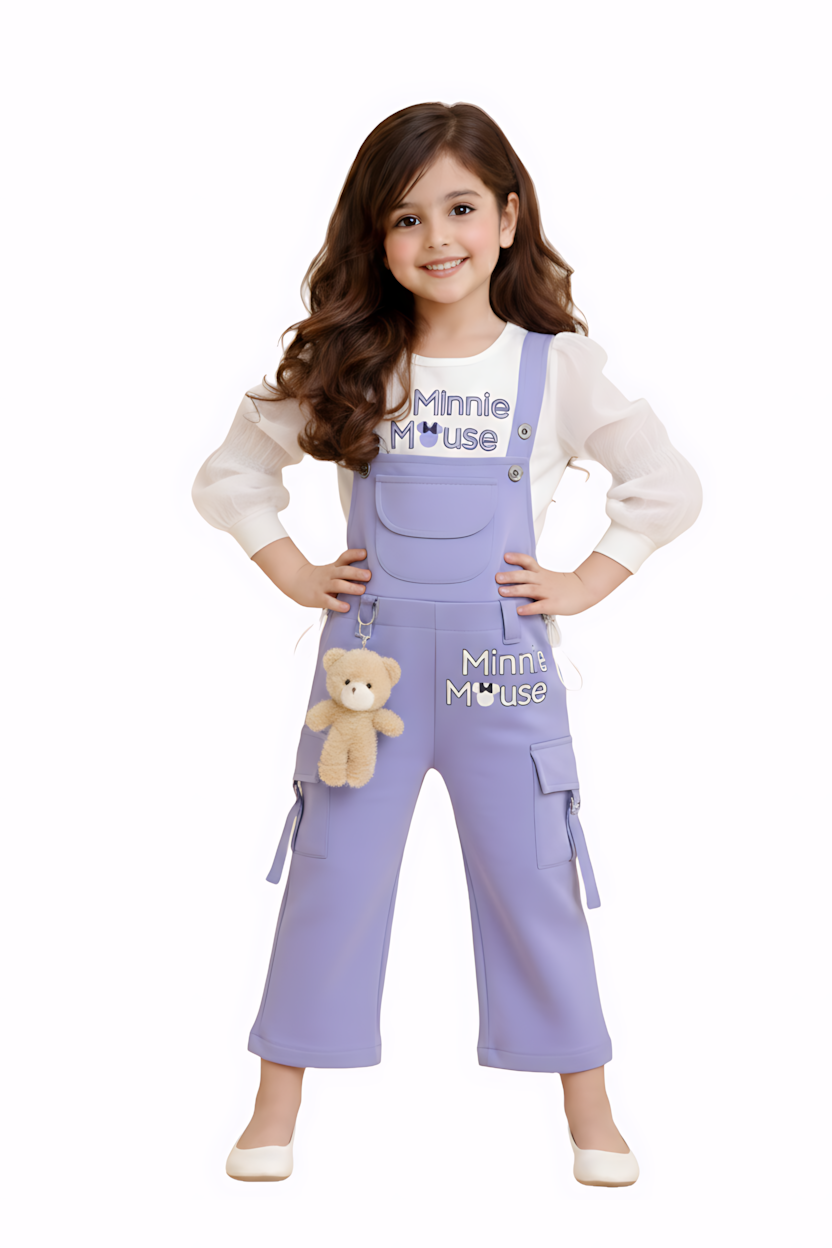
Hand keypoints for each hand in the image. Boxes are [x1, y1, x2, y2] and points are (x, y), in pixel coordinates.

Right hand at [251, 539, 370, 610]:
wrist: (296, 581)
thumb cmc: (320, 577)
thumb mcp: (333, 569)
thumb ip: (347, 567)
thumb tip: (369, 568)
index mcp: (335, 567)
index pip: (345, 557)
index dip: (354, 554)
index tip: (365, 553)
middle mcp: (330, 575)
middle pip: (343, 571)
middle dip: (356, 573)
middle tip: (368, 575)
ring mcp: (323, 586)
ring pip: (337, 585)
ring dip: (350, 587)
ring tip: (362, 590)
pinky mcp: (318, 598)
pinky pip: (329, 601)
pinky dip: (338, 605)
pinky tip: (347, 607)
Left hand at [496, 551, 631, 615]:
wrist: (585, 589)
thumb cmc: (565, 585)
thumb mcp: (548, 576)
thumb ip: (534, 577)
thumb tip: (514, 579)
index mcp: (541, 573)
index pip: (528, 562)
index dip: (517, 558)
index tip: (505, 556)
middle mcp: (543, 581)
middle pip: (525, 576)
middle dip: (510, 576)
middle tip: (497, 577)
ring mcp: (548, 592)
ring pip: (529, 590)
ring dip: (515, 590)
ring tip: (501, 592)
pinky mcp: (553, 604)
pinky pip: (539, 606)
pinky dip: (528, 608)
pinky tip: (519, 611)